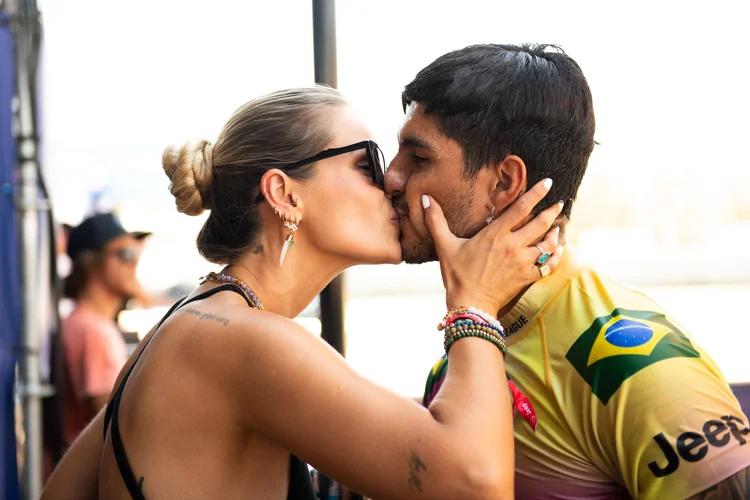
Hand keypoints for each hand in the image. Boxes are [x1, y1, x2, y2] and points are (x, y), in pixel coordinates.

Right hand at [423, 178, 563, 312]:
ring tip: (559, 225)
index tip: (548, 183)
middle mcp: (512, 245)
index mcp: (495, 234)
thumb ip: (436, 221)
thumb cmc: (457, 275)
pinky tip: (558, 250)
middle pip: (540, 223)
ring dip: (555, 233)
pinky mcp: (527, 277)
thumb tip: (426, 199)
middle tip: (560, 202)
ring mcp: (522, 262)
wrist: (470, 305)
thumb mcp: (445, 246)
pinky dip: (556, 257)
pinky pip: (549, 265)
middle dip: (552, 211)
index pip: (521, 208)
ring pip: (548, 243)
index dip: (536, 193)